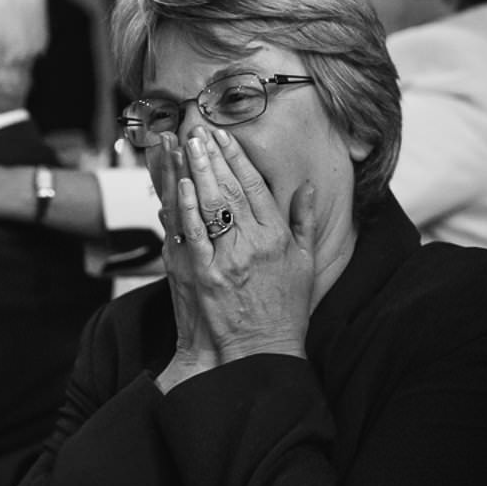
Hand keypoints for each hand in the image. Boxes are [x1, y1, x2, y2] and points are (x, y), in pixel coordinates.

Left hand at [156, 127, 315, 389]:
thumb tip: (308, 187)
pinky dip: (182, 206)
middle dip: (212, 155)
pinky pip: (188, 232)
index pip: (255, 187)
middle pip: (228, 189)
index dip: (238, 158)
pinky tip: (178, 184)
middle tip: (198, 130)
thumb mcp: (304, 266)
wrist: (254, 355)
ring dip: (195, 171)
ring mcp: (222, 260)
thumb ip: (303, 223)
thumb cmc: (282, 312)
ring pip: (206, 204)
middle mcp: (251, 245)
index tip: (225, 135)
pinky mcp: (197, 275)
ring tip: (184, 145)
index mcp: (276, 240)